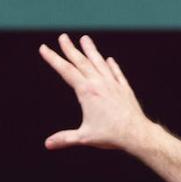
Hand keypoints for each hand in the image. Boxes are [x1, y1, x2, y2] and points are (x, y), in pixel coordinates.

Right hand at [39, 34, 147, 150]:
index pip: (66, 71)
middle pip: (82, 62)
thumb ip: (65, 139)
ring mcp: (113, 84)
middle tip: (63, 37)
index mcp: (87, 92)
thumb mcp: (85, 137)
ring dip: (91, 50)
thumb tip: (48, 144)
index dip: (53, 59)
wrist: (136, 133)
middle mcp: (99, 84)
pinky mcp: (124, 89)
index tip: (44, 48)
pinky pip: (117, 74)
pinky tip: (109, 60)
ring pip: (100, 63)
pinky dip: (112, 66)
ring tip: (85, 39)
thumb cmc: (111, 135)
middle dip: (70, 49)